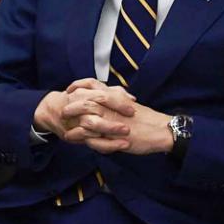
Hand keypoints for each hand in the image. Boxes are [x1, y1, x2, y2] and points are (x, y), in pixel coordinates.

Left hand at [53, 81, 174, 154]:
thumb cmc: (147, 120)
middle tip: (63, 109)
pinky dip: (80, 137)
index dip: (79, 86)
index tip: (70, 89)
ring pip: (87, 119)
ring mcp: (112, 121)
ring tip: (63, 125)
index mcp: (115, 97)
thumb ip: (118, 99)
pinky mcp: (113, 136)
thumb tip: (108, 94)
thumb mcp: (130, 105)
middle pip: (86, 101)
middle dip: (71, 105)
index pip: (93, 85)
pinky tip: (71, 138)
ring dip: (73, 122)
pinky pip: (93, 136)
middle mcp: (112, 107)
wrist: (161, 131)